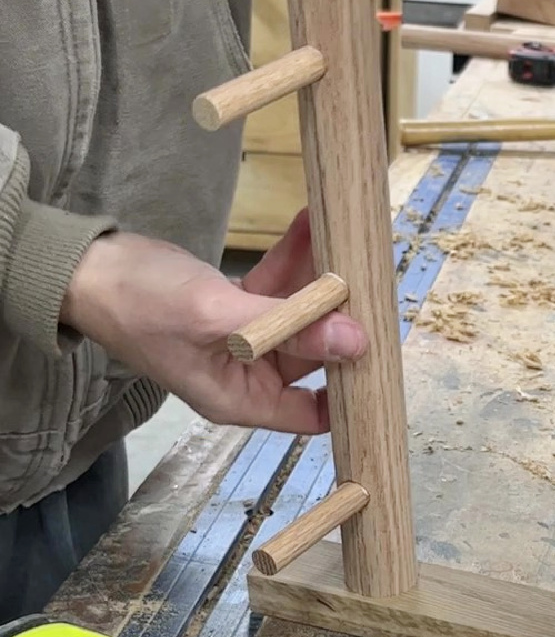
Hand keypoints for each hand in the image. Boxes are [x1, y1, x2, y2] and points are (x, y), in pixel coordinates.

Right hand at [61, 210, 366, 432]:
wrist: (89, 267)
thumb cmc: (142, 303)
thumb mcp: (218, 317)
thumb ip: (288, 328)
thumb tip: (356, 342)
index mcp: (240, 398)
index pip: (312, 413)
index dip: (351, 393)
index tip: (384, 358)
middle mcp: (247, 374)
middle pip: (313, 354)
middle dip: (342, 320)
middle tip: (375, 283)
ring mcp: (243, 339)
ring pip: (301, 314)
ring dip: (323, 279)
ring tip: (350, 244)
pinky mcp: (237, 305)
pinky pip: (279, 286)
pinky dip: (296, 258)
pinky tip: (312, 223)